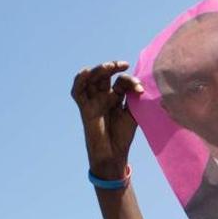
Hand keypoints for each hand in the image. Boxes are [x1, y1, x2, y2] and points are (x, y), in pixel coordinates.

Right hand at [70, 61, 143, 178]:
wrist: (113, 153)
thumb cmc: (123, 136)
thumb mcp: (133, 114)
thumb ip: (134, 99)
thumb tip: (139, 84)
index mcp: (116, 97)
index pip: (121, 81)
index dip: (130, 81)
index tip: (140, 88)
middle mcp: (104, 96)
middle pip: (105, 75)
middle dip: (113, 67)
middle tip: (123, 65)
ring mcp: (93, 101)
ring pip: (92, 79)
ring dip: (99, 70)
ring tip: (110, 66)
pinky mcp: (84, 108)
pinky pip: (78, 92)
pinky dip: (80, 80)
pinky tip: (86, 72)